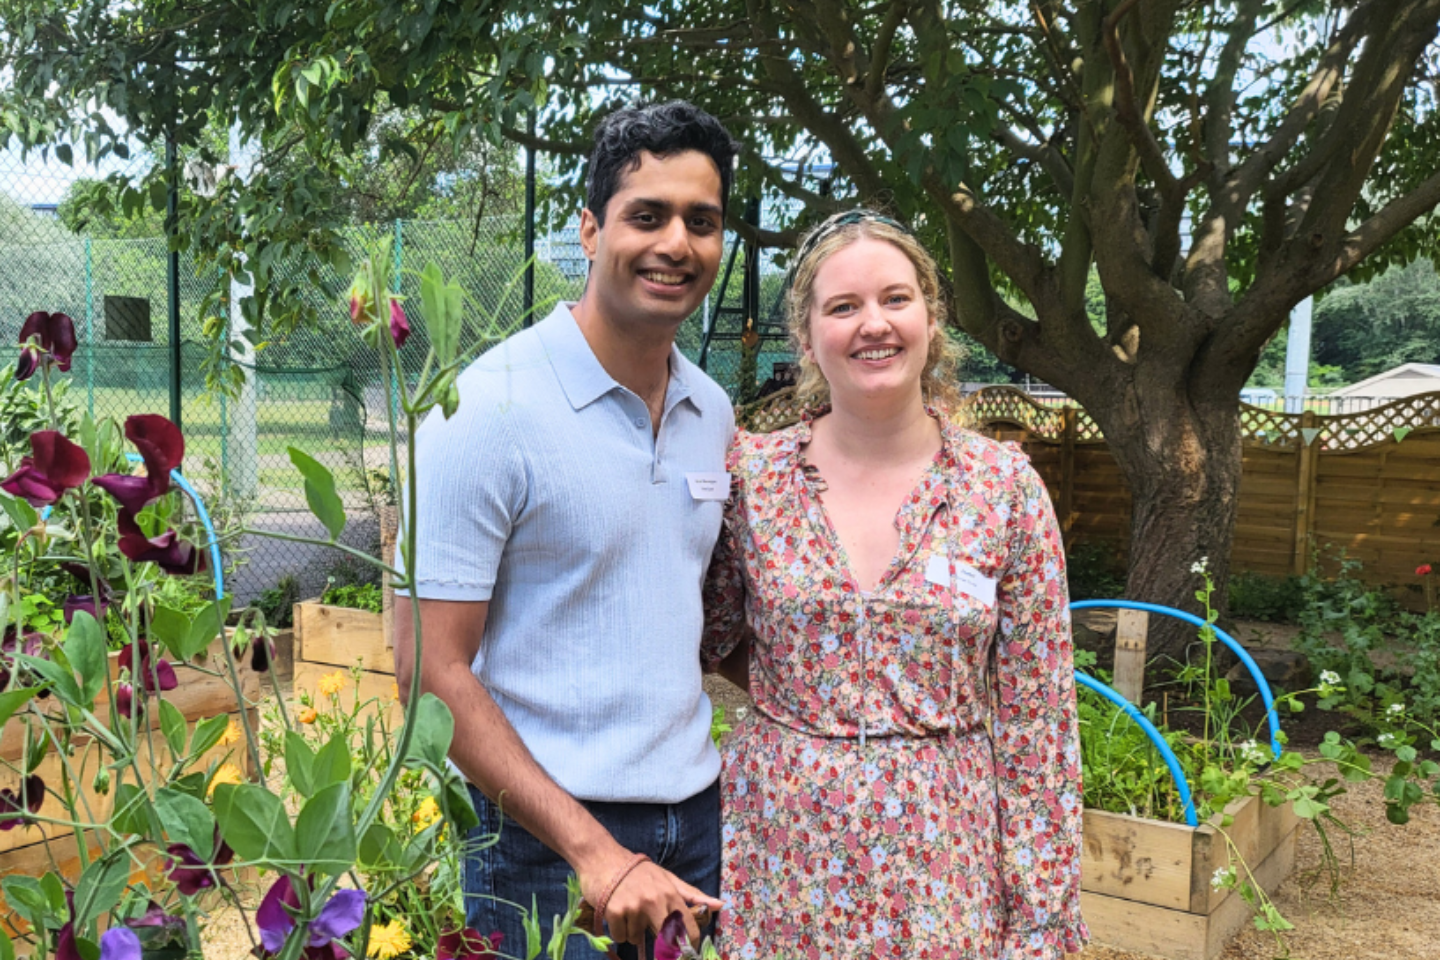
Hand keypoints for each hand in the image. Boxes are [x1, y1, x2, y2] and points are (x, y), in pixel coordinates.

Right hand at [581, 853, 722, 948]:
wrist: (603, 858)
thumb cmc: (637, 870)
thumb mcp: (667, 878)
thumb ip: (692, 894)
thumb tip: (719, 905)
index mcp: (670, 893)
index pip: (688, 927)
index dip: (688, 945)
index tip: (684, 952)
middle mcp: (654, 901)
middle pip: (665, 939)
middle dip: (663, 949)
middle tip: (657, 948)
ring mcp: (634, 907)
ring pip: (636, 939)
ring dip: (633, 932)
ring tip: (629, 913)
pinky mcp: (614, 912)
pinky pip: (620, 937)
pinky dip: (618, 931)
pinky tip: (617, 914)